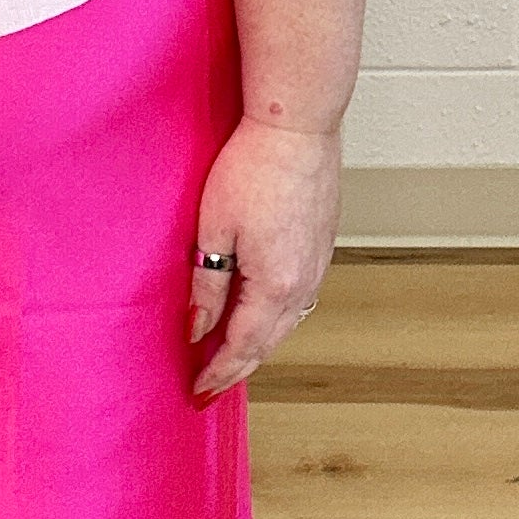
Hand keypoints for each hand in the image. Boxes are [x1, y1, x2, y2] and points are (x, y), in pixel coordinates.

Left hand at [187, 115, 338, 399]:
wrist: (297, 128)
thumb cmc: (253, 167)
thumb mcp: (213, 229)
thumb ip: (207, 285)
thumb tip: (198, 328)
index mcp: (275, 285)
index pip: (242, 346)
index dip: (217, 372)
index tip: (198, 391)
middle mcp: (303, 283)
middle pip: (267, 343)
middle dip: (237, 368)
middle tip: (210, 386)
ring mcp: (317, 265)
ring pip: (286, 324)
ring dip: (257, 346)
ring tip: (230, 359)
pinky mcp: (321, 247)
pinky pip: (298, 300)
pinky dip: (275, 319)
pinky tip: (259, 315)